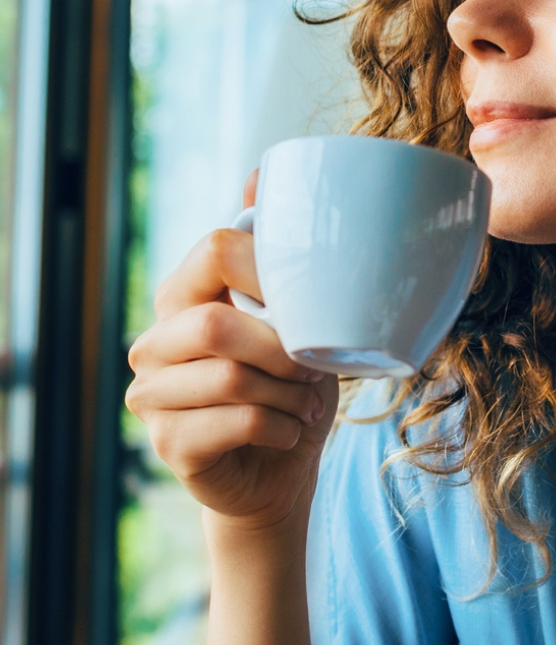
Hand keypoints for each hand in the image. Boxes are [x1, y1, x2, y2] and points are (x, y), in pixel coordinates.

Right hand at [125, 169, 340, 532]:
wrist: (278, 471)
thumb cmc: (287, 387)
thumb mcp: (294, 318)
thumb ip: (272, 254)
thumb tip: (258, 173)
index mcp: (183, 295)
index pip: (216, 250)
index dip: (271, 272)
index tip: (305, 308)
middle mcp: (154, 341)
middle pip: (217, 323)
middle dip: (282, 349)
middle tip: (313, 370)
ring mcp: (152, 395)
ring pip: (231, 377)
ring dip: (289, 394)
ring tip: (304, 404)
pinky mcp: (168, 443)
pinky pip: (239, 422)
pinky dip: (283, 427)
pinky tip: (289, 432)